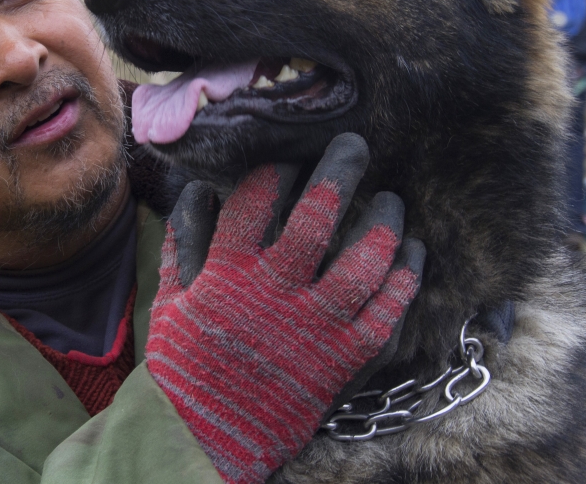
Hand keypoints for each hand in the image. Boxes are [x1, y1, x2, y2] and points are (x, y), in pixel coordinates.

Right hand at [145, 133, 423, 483]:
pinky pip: (385, 314)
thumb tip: (199, 192)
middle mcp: (274, 292)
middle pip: (318, 216)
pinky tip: (412, 255)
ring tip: (391, 200)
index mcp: (227, 272)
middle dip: (340, 171)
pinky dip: (404, 280)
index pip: (257, 200)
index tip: (290, 155)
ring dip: (383, 224)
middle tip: (355, 145)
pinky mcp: (341, 360)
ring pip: (363, 262)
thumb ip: (185, 243)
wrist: (204, 441)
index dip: (277, 168)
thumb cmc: (185, 366)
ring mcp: (313, 327)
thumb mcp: (172, 300)